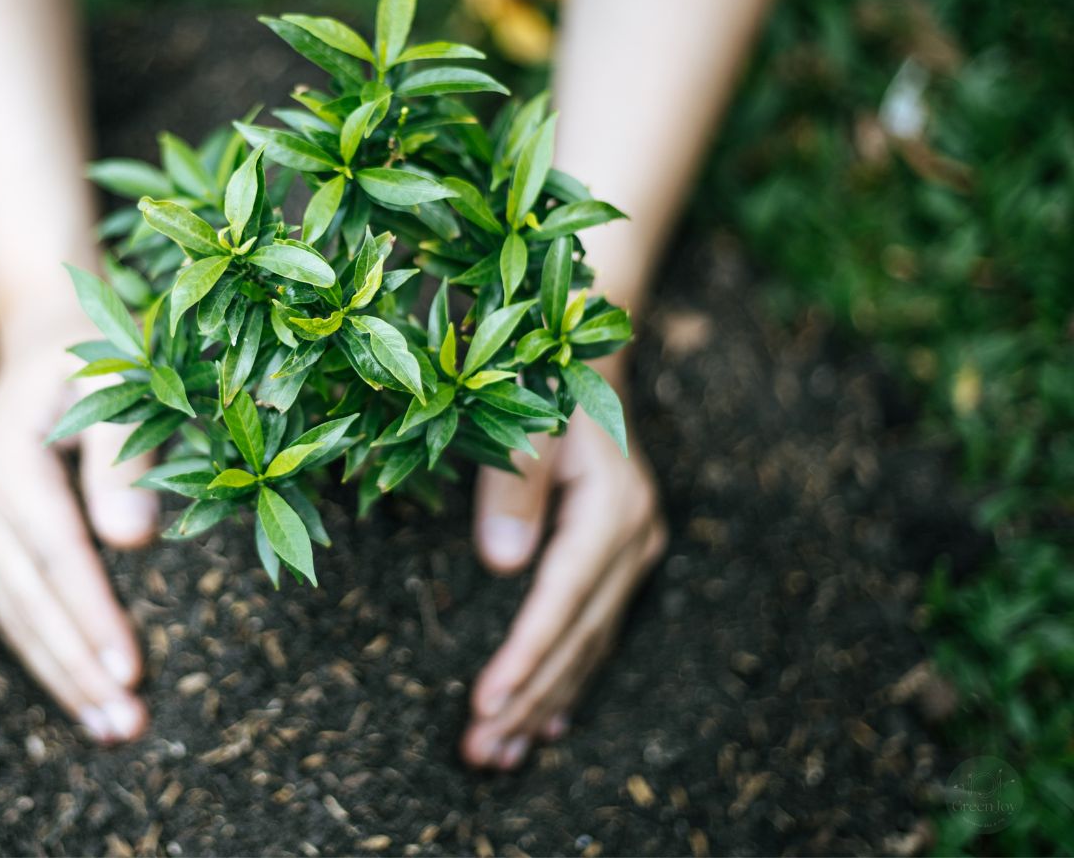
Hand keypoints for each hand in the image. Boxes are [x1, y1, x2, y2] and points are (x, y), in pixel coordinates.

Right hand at [0, 327, 158, 742]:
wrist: (44, 331)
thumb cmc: (98, 351)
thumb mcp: (121, 380)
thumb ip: (125, 455)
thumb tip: (131, 543)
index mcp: (5, 454)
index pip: (55, 553)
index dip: (93, 616)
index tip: (132, 672)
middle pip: (28, 597)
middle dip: (77, 666)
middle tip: (126, 726)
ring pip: (13, 611)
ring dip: (60, 675)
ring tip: (110, 730)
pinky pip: (12, 603)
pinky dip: (45, 651)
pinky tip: (80, 693)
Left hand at [462, 366, 666, 768]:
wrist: (589, 360)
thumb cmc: (544, 383)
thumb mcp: (524, 423)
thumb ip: (513, 489)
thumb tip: (502, 566)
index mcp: (612, 512)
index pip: (561, 603)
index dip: (523, 658)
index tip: (485, 706)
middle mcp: (634, 540)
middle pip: (577, 639)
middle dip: (527, 700)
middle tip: (480, 753)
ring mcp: (635, 553)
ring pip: (588, 646)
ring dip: (544, 704)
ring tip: (501, 755)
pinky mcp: (623, 559)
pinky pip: (596, 634)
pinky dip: (568, 680)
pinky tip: (549, 725)